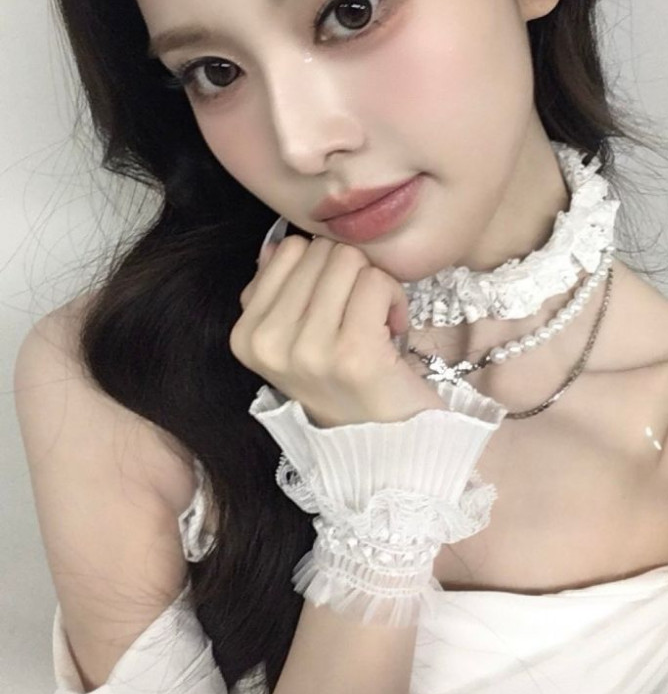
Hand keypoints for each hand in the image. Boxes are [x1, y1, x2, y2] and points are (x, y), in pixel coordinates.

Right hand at [231, 235, 446, 427]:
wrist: (382, 447)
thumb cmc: (344, 385)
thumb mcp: (294, 342)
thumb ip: (277, 292)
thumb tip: (275, 246)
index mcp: (246, 336)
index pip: (290, 250)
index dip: (323, 267)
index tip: (336, 305)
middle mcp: (268, 343)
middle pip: (322, 251)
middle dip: (352, 274)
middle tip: (361, 314)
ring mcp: (308, 349)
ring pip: (349, 260)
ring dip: (375, 284)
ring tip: (376, 322)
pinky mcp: (352, 353)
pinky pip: (376, 282)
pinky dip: (395, 298)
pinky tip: (393, 330)